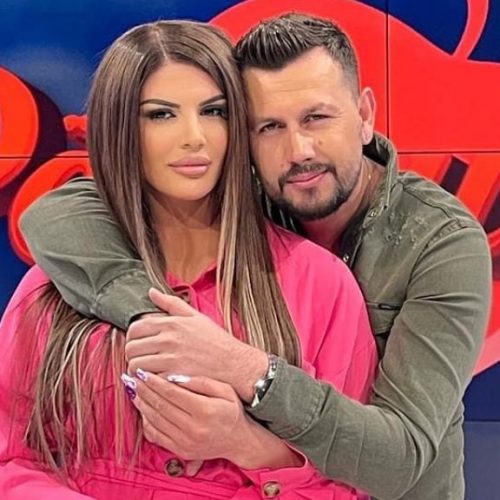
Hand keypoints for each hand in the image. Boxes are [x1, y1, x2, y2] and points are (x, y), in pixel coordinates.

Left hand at [125, 289, 267, 401]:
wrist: (233, 363)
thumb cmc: (216, 341)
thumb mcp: (195, 316)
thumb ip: (170, 303)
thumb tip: (151, 292)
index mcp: (171, 323)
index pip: (135, 328)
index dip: (132, 338)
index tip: (138, 344)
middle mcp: (168, 339)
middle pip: (131, 347)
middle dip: (132, 354)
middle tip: (140, 359)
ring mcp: (170, 358)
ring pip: (135, 365)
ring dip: (136, 370)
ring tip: (144, 372)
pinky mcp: (174, 376)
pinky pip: (147, 380)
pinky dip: (146, 382)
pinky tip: (153, 382)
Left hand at [129, 371, 303, 470]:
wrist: (239, 440)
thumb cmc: (232, 411)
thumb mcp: (224, 390)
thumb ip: (201, 382)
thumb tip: (175, 377)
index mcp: (205, 411)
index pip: (172, 393)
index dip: (154, 382)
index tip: (143, 372)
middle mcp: (193, 428)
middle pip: (160, 406)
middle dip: (144, 390)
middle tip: (132, 378)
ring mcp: (185, 442)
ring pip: (155, 420)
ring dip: (141, 404)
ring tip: (133, 390)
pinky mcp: (180, 451)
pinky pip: (156, 435)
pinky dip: (146, 421)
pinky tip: (142, 409)